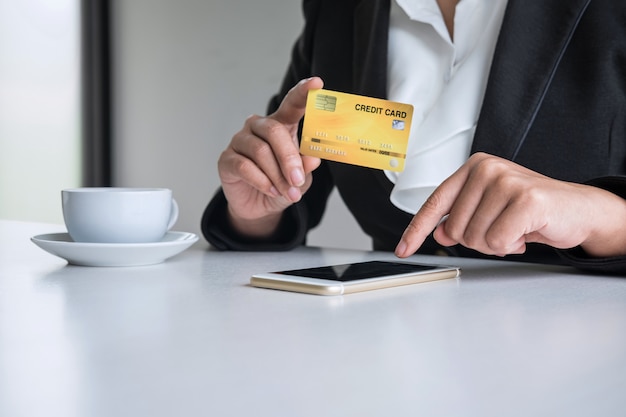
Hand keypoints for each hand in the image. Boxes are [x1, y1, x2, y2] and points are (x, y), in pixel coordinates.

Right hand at [218, 77, 323, 236]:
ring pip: (260, 151)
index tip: (317, 84)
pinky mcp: (226, 158)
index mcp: (280, 125)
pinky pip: (244, 166)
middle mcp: (258, 127)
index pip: (292, 104)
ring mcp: (240, 141)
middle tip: (297, 180)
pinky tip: (271, 190)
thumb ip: (306, 166)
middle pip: (274, 131)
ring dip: (277, 176)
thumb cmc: (280, 184)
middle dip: (289, 158)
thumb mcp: (300, 178)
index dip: (303, 93)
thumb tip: (313, 159)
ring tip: (287, 192)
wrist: (258, 206)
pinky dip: (262, 181)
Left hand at [395, 152, 625, 257]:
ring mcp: (505, 180)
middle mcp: (486, 168)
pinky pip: (498, 241)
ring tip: (515, 230)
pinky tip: (525, 234)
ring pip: (475, 238)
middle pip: (456, 229)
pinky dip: (511, 246)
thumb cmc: (530, 209)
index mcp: (473, 168)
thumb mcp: (488, 211)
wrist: (577, 210)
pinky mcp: (526, 198)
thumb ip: (461, 218)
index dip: (417, 230)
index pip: (435, 203)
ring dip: (496, 244)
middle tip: (502, 230)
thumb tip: (440, 233)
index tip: (403, 249)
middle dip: (478, 241)